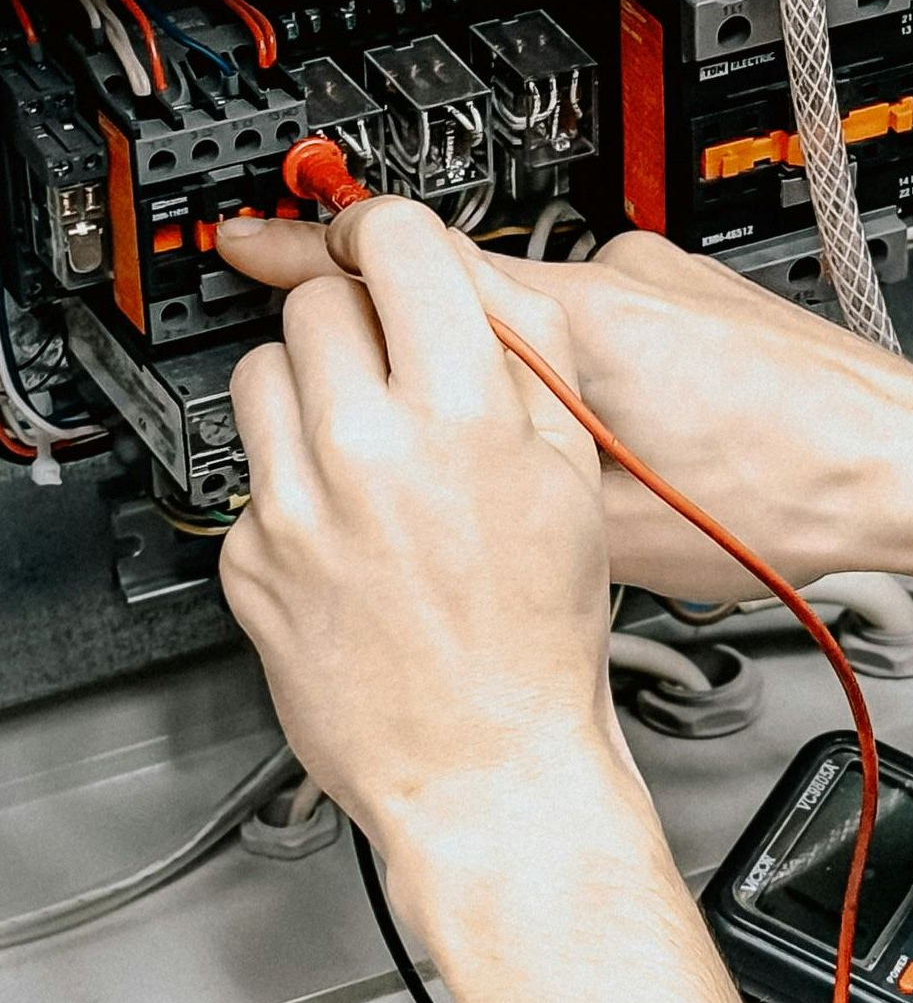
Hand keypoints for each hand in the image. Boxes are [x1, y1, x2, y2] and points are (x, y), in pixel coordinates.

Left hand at [220, 199, 624, 874]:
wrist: (488, 767)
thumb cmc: (538, 641)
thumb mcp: (574, 478)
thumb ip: (526, 363)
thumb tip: (470, 289)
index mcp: (462, 414)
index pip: (396, 245)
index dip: (391, 236)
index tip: (384, 247)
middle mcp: (367, 449)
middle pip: (319, 303)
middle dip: (357, 323)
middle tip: (391, 370)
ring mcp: (296, 505)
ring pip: (266, 373)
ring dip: (309, 390)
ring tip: (362, 446)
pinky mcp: (249, 558)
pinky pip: (252, 473)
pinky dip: (293, 484)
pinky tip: (349, 530)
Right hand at [220, 220, 912, 599]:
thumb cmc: (795, 504)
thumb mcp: (614, 532)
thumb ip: (515, 479)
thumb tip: (445, 471)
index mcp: (577, 327)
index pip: (410, 263)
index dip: (316, 257)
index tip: (253, 245)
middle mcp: (615, 279)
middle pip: (467, 290)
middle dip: (427, 349)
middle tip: (394, 399)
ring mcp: (661, 278)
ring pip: (543, 317)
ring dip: (528, 380)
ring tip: (570, 463)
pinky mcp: (698, 295)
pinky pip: (605, 323)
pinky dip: (593, 375)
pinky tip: (636, 445)